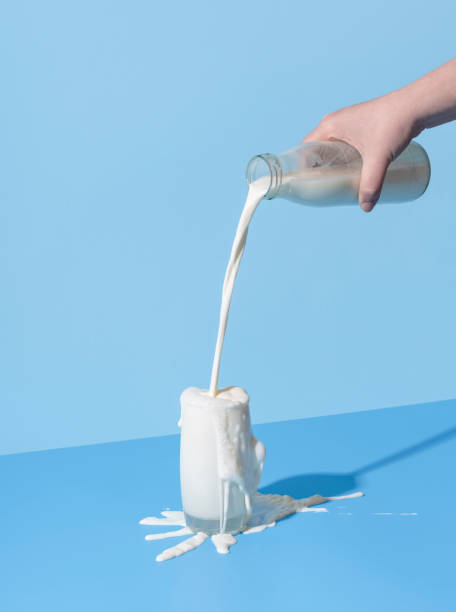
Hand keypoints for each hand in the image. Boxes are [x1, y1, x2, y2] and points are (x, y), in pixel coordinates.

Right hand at [302, 93, 421, 211]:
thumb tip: (366, 207)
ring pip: (331, 149)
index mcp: (329, 126)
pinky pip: (343, 146)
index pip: (304, 149)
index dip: (303, 168)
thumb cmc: (394, 124)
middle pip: (316, 151)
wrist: (417, 106)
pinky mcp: (360, 126)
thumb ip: (371, 183)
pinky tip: (350, 172)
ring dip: (332, 165)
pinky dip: (343, 159)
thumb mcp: (379, 157)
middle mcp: (335, 123)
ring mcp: (348, 123)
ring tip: (337, 185)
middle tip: (325, 190)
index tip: (308, 186)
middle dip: (319, 171)